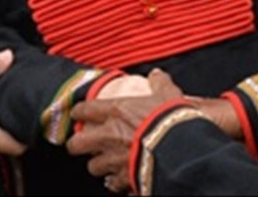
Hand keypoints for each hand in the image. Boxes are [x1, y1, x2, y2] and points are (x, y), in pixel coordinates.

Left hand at [67, 69, 186, 192]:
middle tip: (83, 142)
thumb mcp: (168, 94)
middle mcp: (109, 136)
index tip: (80, 113)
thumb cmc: (170, 121)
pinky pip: (111, 184)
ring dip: (98, 164)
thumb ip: (160, 83)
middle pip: (77, 143)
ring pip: (92, 166)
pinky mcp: (124, 178)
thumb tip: (157, 75)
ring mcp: (114, 159)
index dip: (79, 112)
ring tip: (105, 162)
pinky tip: (120, 179)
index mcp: (116, 112)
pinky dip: (114, 182)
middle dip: (78, 143)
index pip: (84, 110)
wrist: (179, 149)